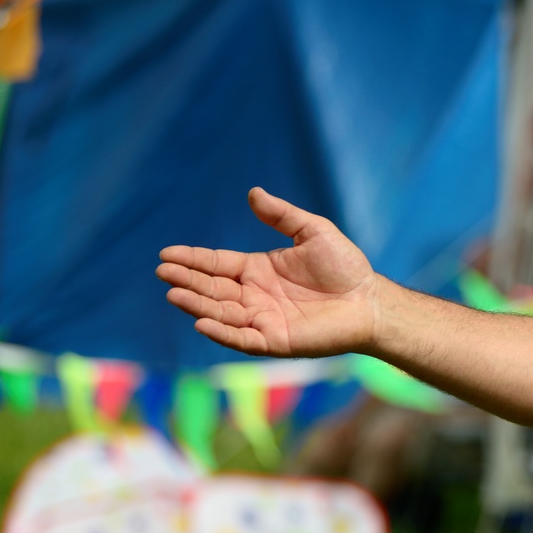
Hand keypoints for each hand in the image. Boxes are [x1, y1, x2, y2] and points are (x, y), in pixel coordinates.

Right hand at [157, 188, 379, 356]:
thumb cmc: (345, 266)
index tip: (165, 254)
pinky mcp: (275, 340)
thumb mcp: (313, 231)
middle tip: (163, 271)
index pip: (216, 264)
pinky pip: (242, 338)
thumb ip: (282, 216)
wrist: (370, 300)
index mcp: (258, 270)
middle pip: (212, 288)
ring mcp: (262, 319)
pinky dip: (222, 332)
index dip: (192, 259)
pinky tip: (202, 322)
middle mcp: (254, 296)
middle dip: (187, 280)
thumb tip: (253, 192)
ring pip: (221, 313)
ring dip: (197, 304)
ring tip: (173, 293)